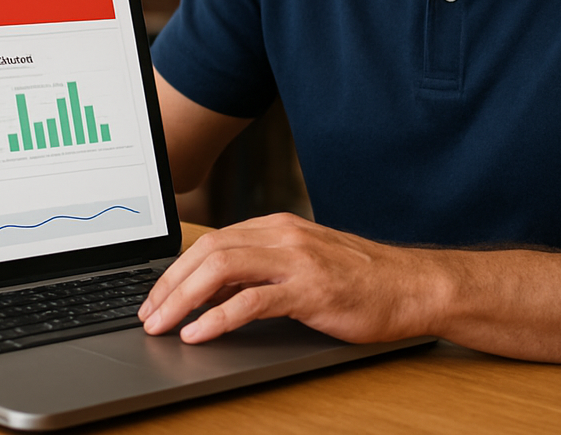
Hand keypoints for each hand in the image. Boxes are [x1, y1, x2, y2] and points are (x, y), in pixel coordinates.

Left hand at [138, 212, 446, 343]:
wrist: (412, 285)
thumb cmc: (360, 278)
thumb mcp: (303, 262)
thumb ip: (262, 267)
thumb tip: (213, 291)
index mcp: (276, 226)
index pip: (212, 241)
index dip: (177, 269)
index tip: (156, 296)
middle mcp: (281, 236)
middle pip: (209, 251)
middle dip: (171, 284)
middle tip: (148, 315)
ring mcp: (296, 261)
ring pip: (222, 269)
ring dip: (184, 298)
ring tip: (162, 325)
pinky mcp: (310, 290)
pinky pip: (252, 301)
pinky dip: (218, 318)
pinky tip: (199, 334)